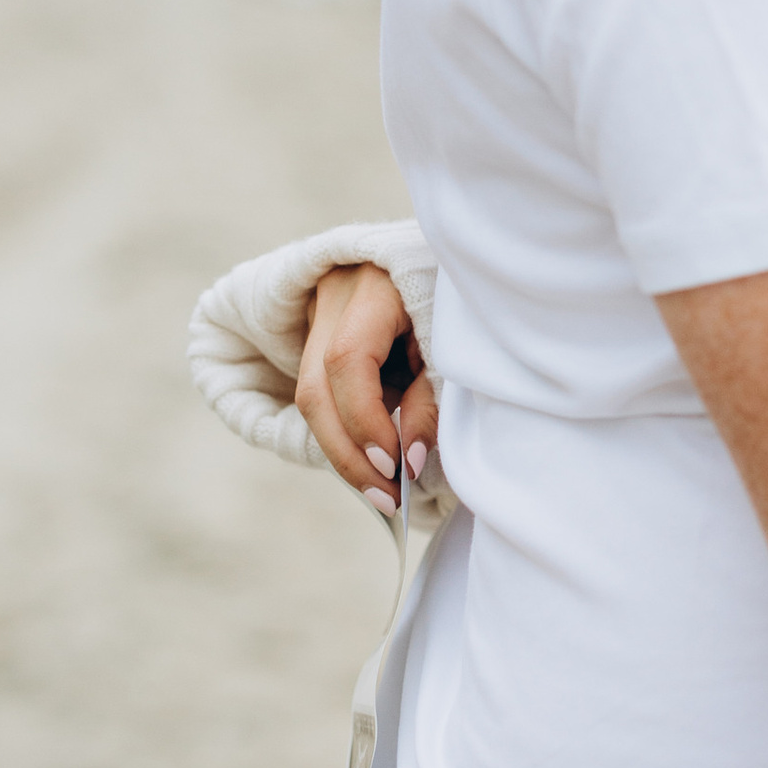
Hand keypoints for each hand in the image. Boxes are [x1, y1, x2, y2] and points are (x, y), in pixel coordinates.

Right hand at [295, 263, 435, 516]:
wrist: (450, 268)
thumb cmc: (458, 308)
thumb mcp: (452, 348)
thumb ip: (430, 402)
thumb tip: (409, 465)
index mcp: (375, 288)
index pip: (347, 360)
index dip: (365, 420)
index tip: (395, 466)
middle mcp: (335, 297)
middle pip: (314, 388)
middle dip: (347, 453)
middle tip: (386, 499)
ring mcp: (320, 314)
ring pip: (310, 397)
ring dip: (344, 451)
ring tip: (383, 490)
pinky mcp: (319, 335)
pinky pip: (321, 393)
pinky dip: (345, 431)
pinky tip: (373, 460)